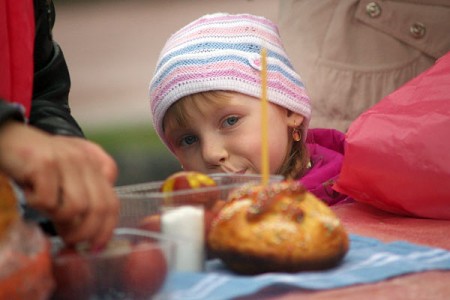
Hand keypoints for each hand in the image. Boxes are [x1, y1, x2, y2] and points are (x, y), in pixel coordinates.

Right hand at [0, 121, 119, 248]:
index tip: (96, 246)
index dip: (107, 228)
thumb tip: (88, 233)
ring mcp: (67, 160)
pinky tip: (31, 194)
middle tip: (70, 240)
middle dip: (85, 232)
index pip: (113, 202)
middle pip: (99, 207)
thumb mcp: (69, 176)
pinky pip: (48, 200)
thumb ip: (84, 196)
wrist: (10, 137)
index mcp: (97, 164)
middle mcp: (86, 160)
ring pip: (76, 207)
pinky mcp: (45, 163)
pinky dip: (37, 204)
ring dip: (60, 218)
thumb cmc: (40, 163)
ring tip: (47, 210)